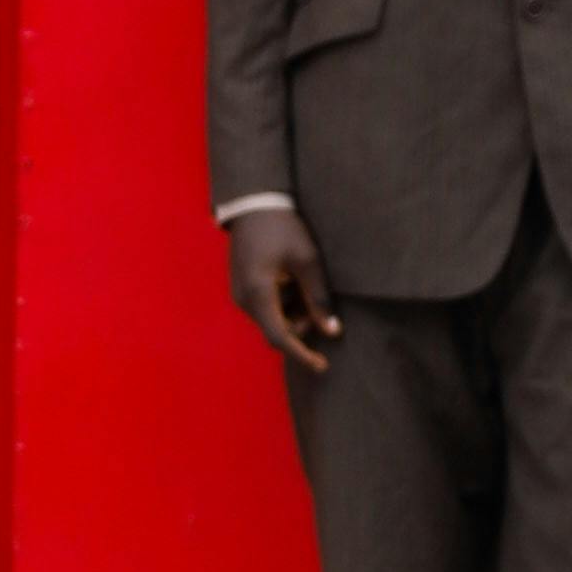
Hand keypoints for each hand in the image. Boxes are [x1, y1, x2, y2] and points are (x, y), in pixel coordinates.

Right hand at [225, 205, 342, 376]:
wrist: (253, 205)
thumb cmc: (282, 229)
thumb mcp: (307, 262)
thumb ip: (318, 299)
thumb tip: (331, 331)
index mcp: (258, 294)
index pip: (280, 337)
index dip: (302, 355)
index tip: (322, 366)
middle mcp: (244, 300)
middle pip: (275, 330)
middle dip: (300, 327)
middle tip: (320, 308)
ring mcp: (240, 294)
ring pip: (271, 319)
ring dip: (292, 314)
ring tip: (305, 285)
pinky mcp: (242, 288)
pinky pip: (265, 307)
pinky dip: (283, 304)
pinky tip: (293, 281)